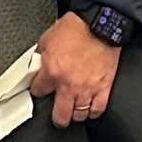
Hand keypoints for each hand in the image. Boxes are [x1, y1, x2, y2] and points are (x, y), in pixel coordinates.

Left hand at [30, 13, 121, 128]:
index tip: (40, 90)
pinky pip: (98, 109)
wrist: (100, 23)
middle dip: (57, 117)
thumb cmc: (77, 27)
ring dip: (75, 114)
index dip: (38, 90)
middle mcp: (69, 84)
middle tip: (57, 116)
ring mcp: (87, 88)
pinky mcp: (104, 86)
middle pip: (60, 115)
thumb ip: (41, 55)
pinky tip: (89, 110)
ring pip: (79, 115)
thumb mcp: (47, 38)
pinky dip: (93, 112)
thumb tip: (37, 63)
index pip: (38, 91)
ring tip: (73, 112)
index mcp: (52, 71)